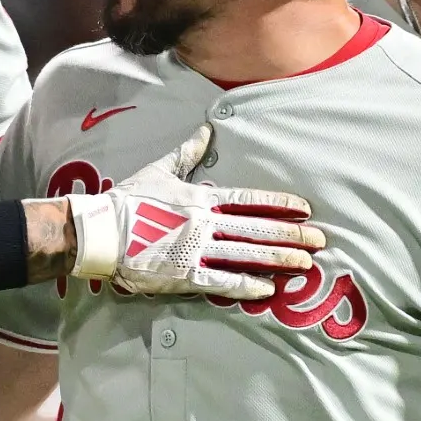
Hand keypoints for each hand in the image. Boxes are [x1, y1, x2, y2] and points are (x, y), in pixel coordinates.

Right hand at [67, 124, 324, 299]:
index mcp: (200, 198)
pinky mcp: (183, 276)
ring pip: (245, 255)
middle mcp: (203, 224)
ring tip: (305, 263)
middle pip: (256, 229)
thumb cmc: (129, 199)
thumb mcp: (160, 170)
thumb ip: (188, 153)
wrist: (100, 232)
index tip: (304, 208)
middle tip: (319, 239)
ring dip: (277, 258)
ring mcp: (195, 251)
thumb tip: (207, 131)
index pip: (248, 200)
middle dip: (290, 234)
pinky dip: (245, 286)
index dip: (278, 204)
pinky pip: (220, 282)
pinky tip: (268, 289)